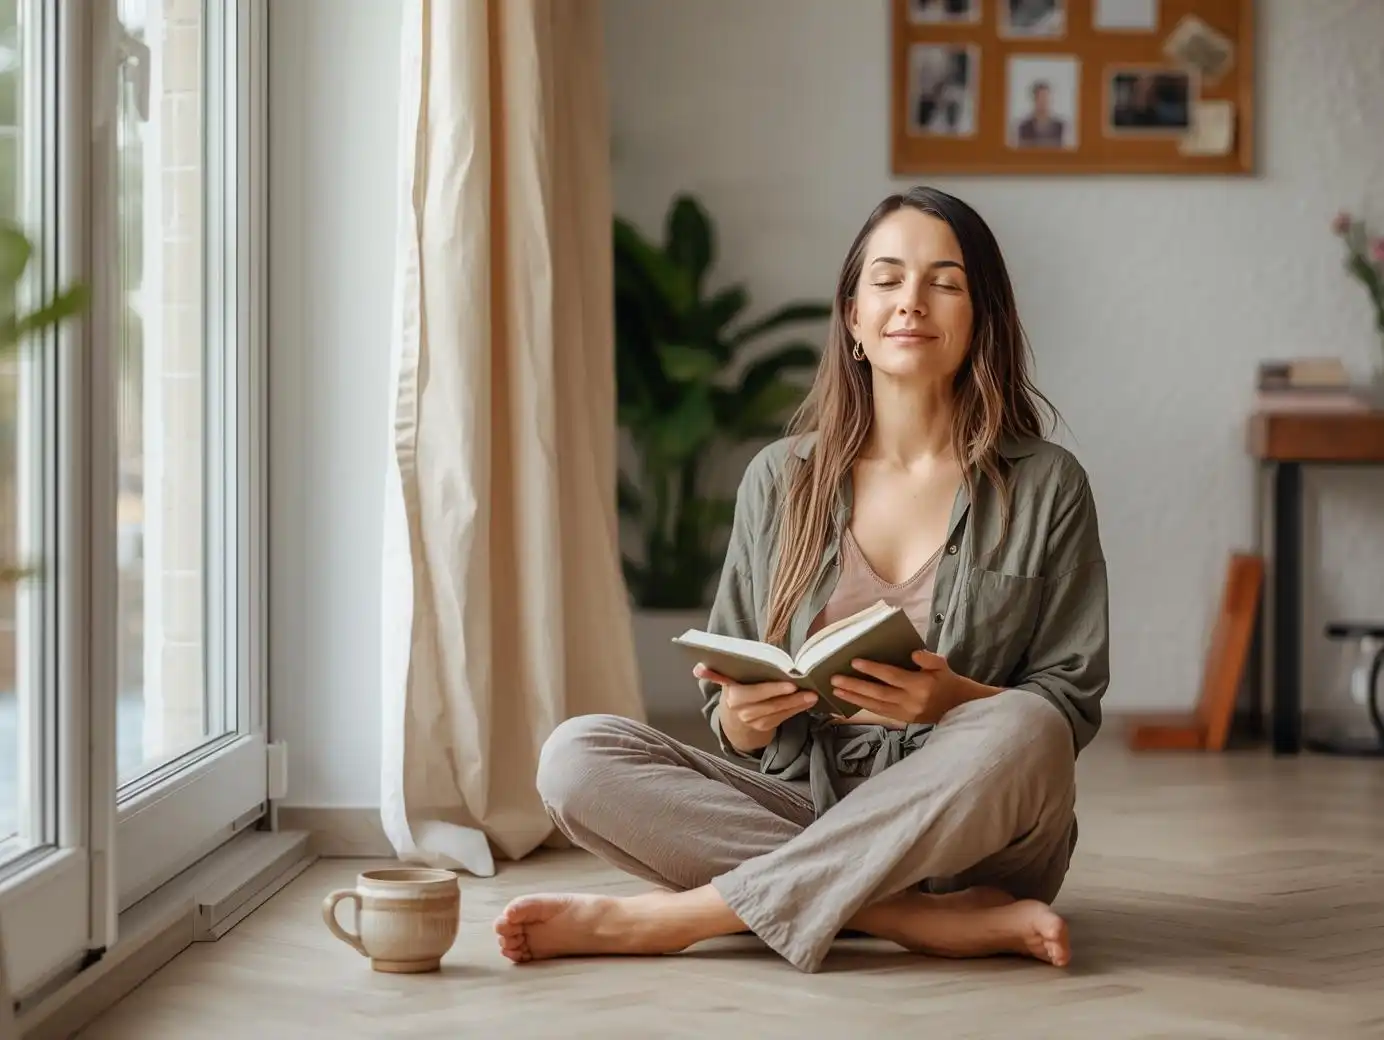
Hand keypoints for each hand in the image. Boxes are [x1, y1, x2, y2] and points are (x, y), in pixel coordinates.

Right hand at [692, 663, 817, 750]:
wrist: (734, 720)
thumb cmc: (735, 688)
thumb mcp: (725, 679)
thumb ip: (716, 672)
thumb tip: (698, 668)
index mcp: (731, 695)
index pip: (753, 692)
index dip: (771, 690)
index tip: (789, 684)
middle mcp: (741, 711)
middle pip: (769, 704)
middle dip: (789, 697)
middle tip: (806, 689)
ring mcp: (753, 721)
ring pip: (778, 711)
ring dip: (797, 704)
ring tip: (812, 695)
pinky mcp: (765, 727)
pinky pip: (783, 718)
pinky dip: (797, 709)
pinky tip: (808, 702)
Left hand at [829, 649, 960, 726]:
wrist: (959, 708)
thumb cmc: (947, 681)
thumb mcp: (942, 665)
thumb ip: (928, 658)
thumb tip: (913, 653)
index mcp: (920, 685)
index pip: (892, 676)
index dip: (873, 670)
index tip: (854, 662)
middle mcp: (910, 701)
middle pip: (878, 693)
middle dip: (855, 686)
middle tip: (835, 679)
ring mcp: (905, 713)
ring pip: (875, 706)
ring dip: (854, 699)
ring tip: (836, 691)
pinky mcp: (902, 720)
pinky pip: (879, 713)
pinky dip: (863, 707)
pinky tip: (850, 701)